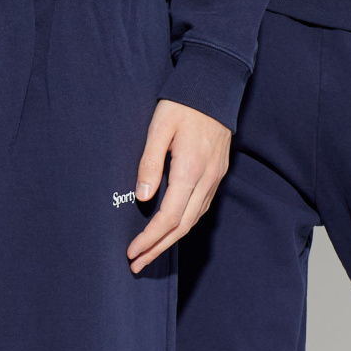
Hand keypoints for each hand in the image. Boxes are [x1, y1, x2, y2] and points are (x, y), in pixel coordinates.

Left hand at [126, 100, 231, 273]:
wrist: (215, 86)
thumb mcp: (158, 128)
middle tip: (137, 265)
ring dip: (171, 240)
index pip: (169, 216)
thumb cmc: (182, 104)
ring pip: (194, 220)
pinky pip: (202, 207)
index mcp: (190, 169)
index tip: (132, 251)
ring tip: (150, 253)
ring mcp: (215, 178)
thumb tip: (143, 198)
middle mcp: (207, 179)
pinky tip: (171, 229)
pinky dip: (184, 224)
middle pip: (182, 226)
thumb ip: (149, 164)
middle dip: (159, 249)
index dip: (150, 238)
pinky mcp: (218, 173)